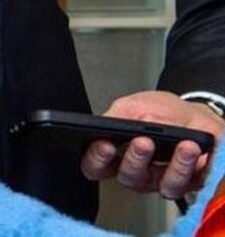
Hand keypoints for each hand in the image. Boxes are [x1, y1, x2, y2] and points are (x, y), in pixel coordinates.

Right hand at [79, 91, 224, 197]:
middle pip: (126, 177)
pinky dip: (185, 164)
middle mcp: (136, 171)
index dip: (96, 159)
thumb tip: (110, 124)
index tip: (105, 145)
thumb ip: (118, 114)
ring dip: (168, 164)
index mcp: (115, 153)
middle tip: (142, 142)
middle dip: (134, 159)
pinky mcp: (187, 184)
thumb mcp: (135, 105)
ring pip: (156, 184)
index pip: (96, 166)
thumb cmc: (162, 113)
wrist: (195, 118)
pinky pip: (182, 183)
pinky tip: (187, 148)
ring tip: (174, 143)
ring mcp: (160, 180)